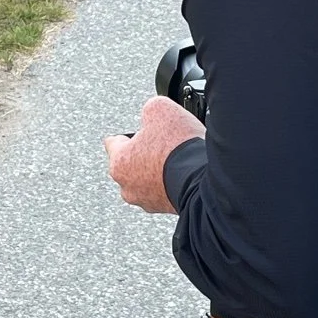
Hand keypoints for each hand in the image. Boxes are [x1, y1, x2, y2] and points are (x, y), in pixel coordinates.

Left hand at [104, 95, 202, 214]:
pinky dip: (173, 181)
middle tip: (163, 143)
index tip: (138, 131)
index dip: (128, 133)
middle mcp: (128, 188)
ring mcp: (148, 201)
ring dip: (159, 170)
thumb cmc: (177, 148)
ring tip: (177, 158)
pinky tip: (185, 171)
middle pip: (131, 164)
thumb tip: (152, 114)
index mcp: (118, 163)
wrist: (204, 179)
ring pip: (149, 180)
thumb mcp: (159, 108)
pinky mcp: (167, 209)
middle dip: (146, 153)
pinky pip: (166, 190)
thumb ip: (149, 109)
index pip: (113, 143)